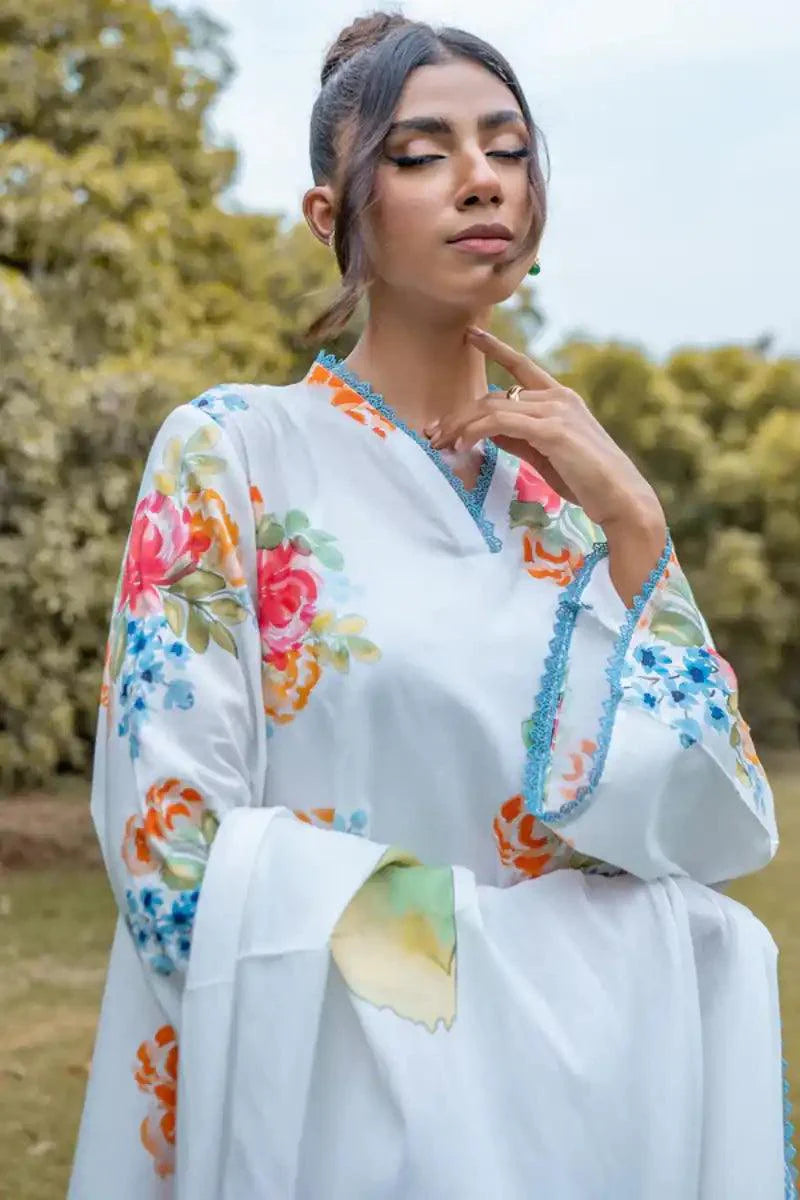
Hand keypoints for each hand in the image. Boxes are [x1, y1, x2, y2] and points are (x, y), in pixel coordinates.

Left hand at [426, 326, 665, 533]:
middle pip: (495, 396)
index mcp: (561, 398)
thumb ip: (518, 437)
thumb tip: (486, 431)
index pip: (522, 366)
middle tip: (434, 433)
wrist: (621, 498)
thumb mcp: (545, 454)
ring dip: (460, 426)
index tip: (471, 336)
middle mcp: (558, 397)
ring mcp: (556, 411)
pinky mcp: (552, 430)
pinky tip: (462, 446)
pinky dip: (476, 432)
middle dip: (459, 414)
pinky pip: (501, 423)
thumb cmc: (587, 481)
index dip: (496, 348)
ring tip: (441, 444)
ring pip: (493, 407)